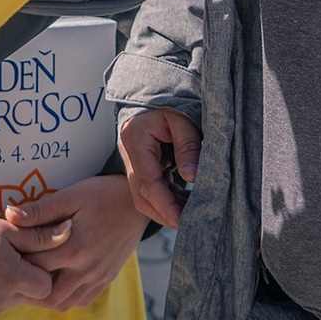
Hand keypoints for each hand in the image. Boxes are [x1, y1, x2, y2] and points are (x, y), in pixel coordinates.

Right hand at [0, 208, 69, 318]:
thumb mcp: (5, 229)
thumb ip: (39, 235)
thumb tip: (70, 230)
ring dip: (8, 285)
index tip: (30, 255)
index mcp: (12, 279)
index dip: (43, 271)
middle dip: (27, 278)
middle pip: (29, 296)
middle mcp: (0, 301)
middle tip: (11, 256)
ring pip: (10, 301)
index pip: (46, 287)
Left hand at [6, 175, 149, 310]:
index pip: (34, 266)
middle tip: (21, 268)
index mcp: (74, 249)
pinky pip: (82, 300)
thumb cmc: (103, 195)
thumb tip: (10, 215)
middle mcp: (86, 270)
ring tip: (39, 275)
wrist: (137, 202)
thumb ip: (41, 210)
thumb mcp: (71, 196)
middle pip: (46, 294)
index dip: (18, 260)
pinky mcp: (106, 279)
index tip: (11, 251)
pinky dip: (68, 296)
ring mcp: (98, 278)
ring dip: (48, 294)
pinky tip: (61, 279)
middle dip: (30, 284)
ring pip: (64, 303)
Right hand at [116, 107, 201, 228]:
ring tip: (188, 216)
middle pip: (141, 195)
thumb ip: (187, 146)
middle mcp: (129, 154)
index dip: (165, 203)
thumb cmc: (170, 103)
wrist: (155, 96)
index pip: (148, 180)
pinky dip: (164, 201)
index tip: (182, 219)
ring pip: (142, 197)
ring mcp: (131, 162)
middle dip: (164, 213)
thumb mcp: (183, 119)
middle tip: (188, 224)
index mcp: (135, 139)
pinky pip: (148, 191)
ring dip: (164, 210)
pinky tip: (182, 205)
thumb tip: (192, 177)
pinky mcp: (140, 167)